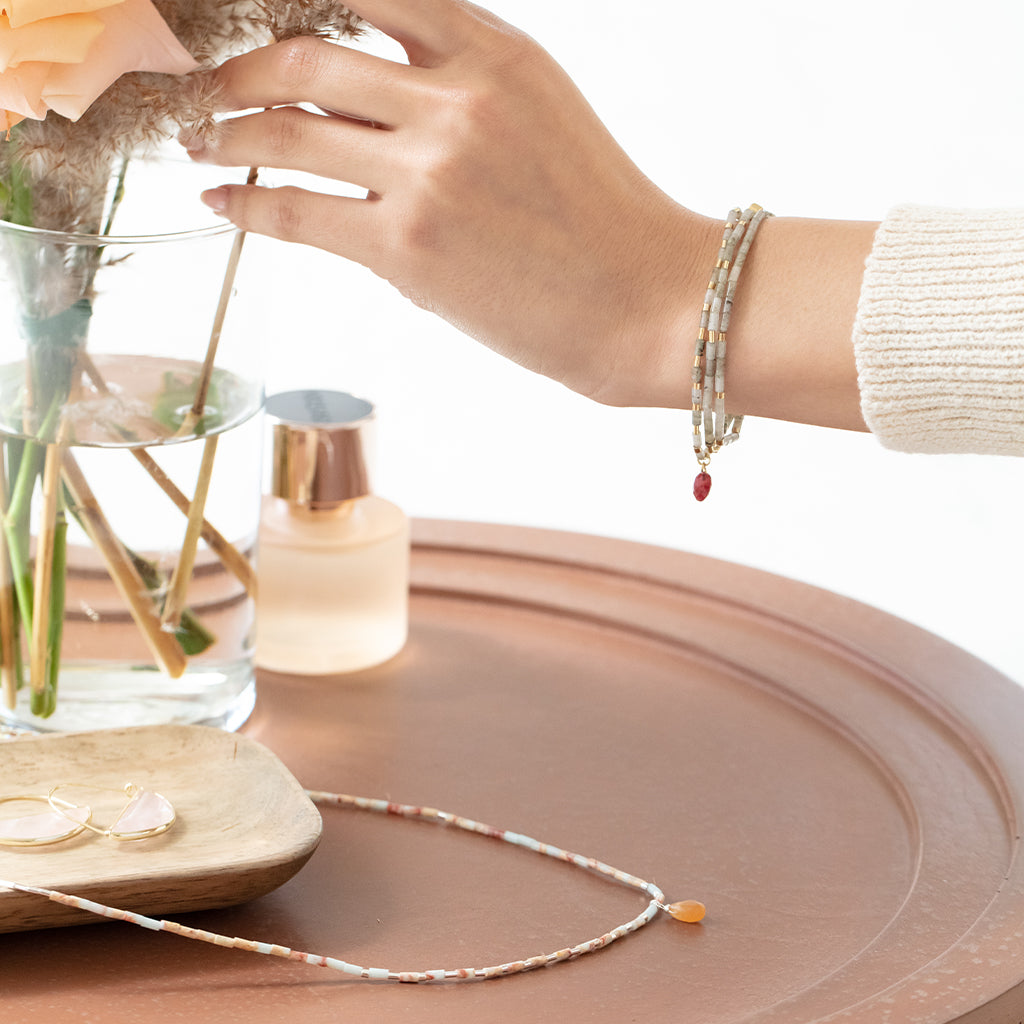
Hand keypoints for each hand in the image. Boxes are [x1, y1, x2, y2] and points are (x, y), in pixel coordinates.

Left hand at [182, 0, 711, 407]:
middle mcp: (456, 95)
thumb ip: (461, 84)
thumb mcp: (542, 112)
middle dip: (238, 68)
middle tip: (208, 87)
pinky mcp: (408, 248)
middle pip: (305, 54)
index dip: (292, 1)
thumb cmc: (603, 220)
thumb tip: (368, 99)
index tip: (253, 18)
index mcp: (495, 49)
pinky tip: (221, 205)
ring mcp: (430, 171)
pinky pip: (297, 209)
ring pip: (288, 127)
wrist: (647, 302)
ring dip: (225, 131)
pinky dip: (245, 204)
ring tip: (199, 143)